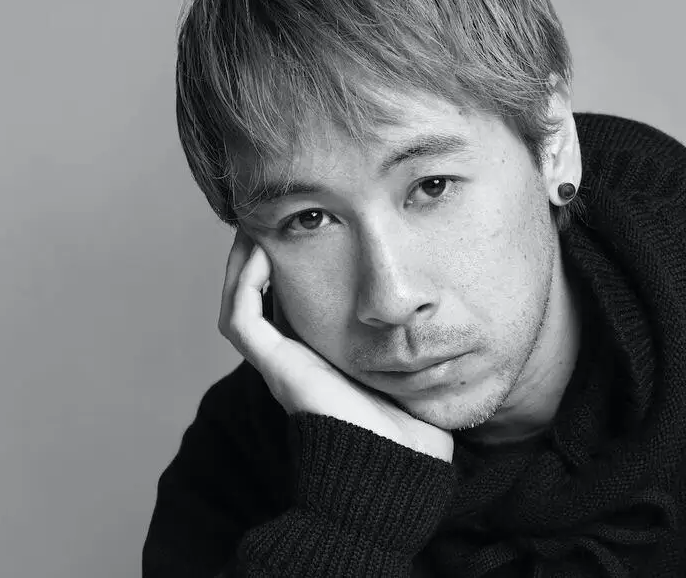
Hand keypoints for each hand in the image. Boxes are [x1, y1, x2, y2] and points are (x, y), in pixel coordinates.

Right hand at [219, 230, 453, 462]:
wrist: (398, 467)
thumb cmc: (413, 428)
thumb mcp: (414, 367)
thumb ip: (417, 341)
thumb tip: (446, 308)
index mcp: (323, 360)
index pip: (295, 306)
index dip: (292, 269)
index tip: (308, 230)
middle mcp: (296, 359)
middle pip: (261, 300)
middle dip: (261, 258)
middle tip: (273, 219)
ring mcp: (282, 364)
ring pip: (240, 305)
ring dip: (242, 264)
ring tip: (256, 226)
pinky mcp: (277, 367)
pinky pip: (241, 318)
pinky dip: (243, 283)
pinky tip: (260, 251)